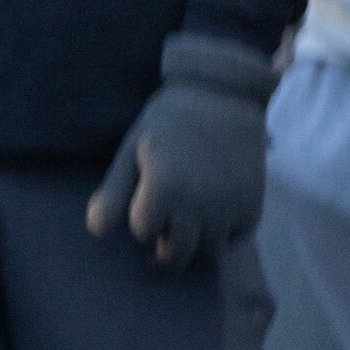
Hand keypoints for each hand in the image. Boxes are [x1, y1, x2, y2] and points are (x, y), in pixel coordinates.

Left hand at [86, 34, 273, 267]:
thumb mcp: (133, 151)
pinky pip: (236, 238)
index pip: (143, 231)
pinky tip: (215, 213)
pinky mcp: (253, 204)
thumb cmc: (169, 121)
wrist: (224, 96)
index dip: (140, 218)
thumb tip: (97, 231)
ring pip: (206, 250)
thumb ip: (114, 193)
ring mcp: (228, 207)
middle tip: (166, 223)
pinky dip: (224, 234)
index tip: (146, 199)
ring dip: (194, 240)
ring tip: (189, 217)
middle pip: (175, 253)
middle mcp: (197, 204)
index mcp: (163, 189)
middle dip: (164, 243)